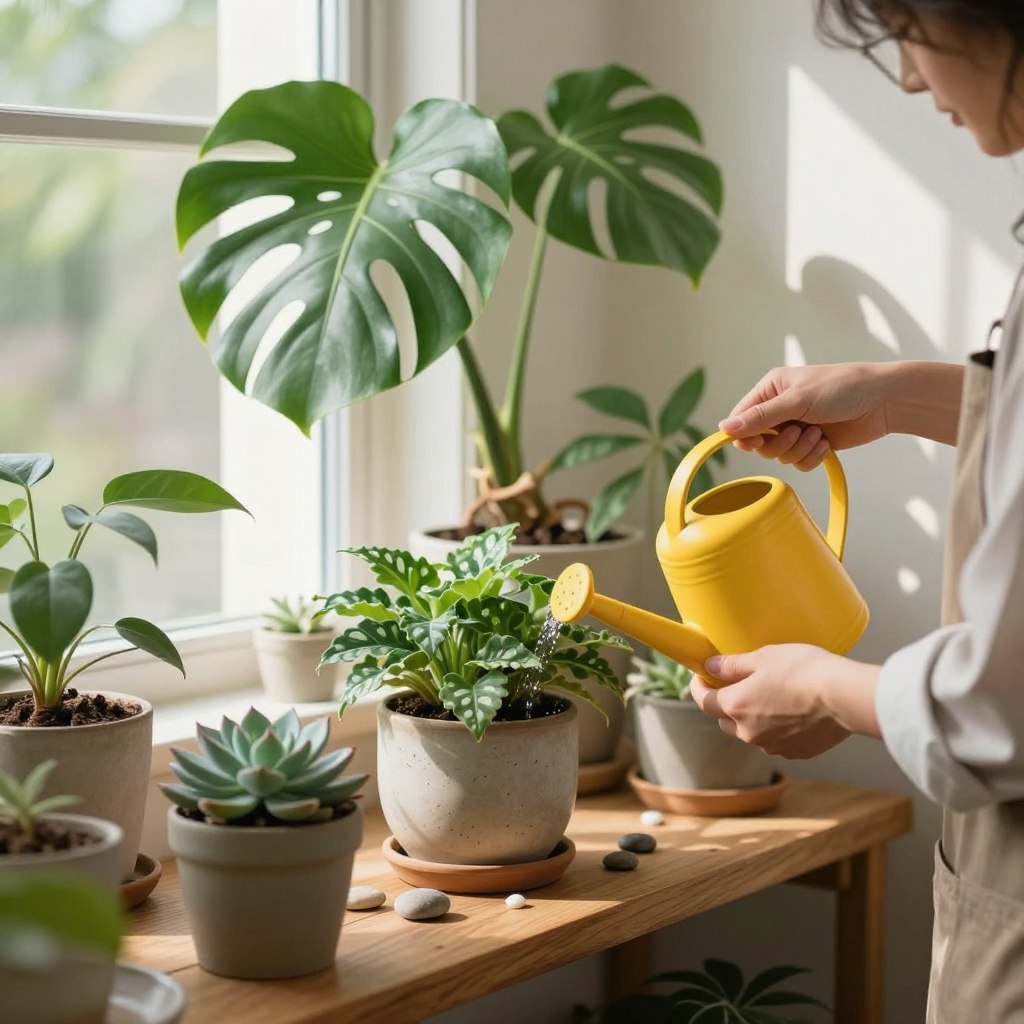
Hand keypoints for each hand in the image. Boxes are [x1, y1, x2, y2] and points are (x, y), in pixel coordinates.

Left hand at [690, 644, 879, 758]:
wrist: (844, 696)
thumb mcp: (763, 657)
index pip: (703, 701)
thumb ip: (732, 665)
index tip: (701, 677)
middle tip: (735, 685)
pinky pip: (776, 741)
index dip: (698, 687)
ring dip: (751, 718)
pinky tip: (790, 711)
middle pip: (724, 720)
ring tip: (768, 697)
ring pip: (750, 732)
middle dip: (724, 704)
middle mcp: (749, 732)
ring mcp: (772, 746)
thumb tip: (710, 666)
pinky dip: (776, 728)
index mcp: (736, 706)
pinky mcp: (796, 752)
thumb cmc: (803, 670)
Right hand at [718, 363, 892, 470]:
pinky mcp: (812, 444)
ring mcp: (796, 428)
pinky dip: (811, 457)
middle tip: (798, 432)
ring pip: (778, 456)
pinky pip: (798, 463)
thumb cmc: (842, 388)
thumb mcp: (796, 400)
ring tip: (818, 434)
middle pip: (758, 443)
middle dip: (779, 443)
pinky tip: (826, 442)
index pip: (741, 419)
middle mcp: (779, 409)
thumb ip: (760, 417)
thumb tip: (723, 428)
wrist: (883, 401)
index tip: (755, 442)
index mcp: (770, 390)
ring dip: (798, 450)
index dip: (744, 435)